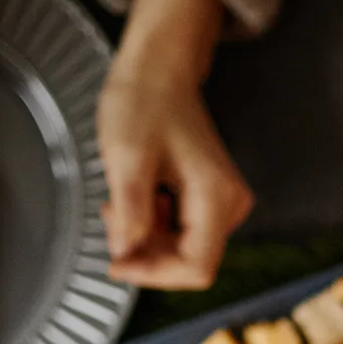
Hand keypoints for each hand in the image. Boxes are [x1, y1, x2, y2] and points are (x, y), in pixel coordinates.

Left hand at [99, 0, 251, 288]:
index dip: (154, 274)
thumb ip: (130, 213)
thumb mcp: (126, 158)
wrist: (158, 68)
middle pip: (190, 263)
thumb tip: (126, 254)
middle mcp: (230, 206)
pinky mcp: (211, 200)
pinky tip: (138, 200)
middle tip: (112, 220)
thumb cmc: (143, 102)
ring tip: (120, 205)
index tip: (115, 264)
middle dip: (147, 254)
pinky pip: (183, 233)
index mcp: (217, 198)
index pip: (196, 268)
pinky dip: (154, 227)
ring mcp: (223, 203)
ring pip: (184, 251)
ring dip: (147, 240)